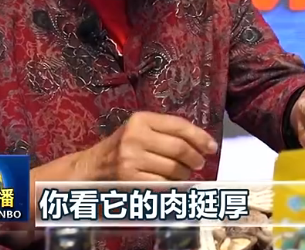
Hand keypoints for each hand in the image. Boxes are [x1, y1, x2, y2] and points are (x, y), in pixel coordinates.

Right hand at [82, 111, 217, 180]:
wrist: (92, 167)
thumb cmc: (124, 147)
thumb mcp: (141, 130)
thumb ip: (168, 131)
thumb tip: (204, 143)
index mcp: (141, 119)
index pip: (179, 126)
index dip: (200, 137)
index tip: (211, 147)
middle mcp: (135, 136)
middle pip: (179, 148)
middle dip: (196, 158)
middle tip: (200, 163)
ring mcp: (131, 159)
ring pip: (174, 168)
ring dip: (186, 173)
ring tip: (185, 173)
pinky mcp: (129, 179)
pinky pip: (163, 184)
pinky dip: (173, 185)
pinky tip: (172, 183)